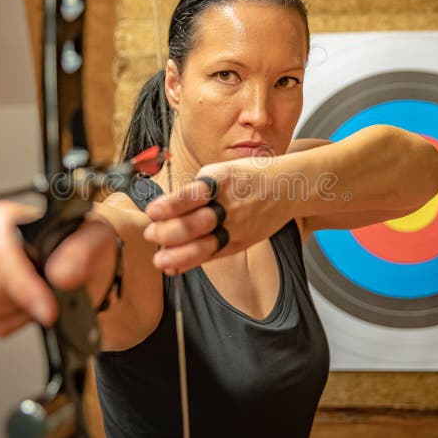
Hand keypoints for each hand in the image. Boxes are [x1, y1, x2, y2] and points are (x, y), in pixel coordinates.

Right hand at [0, 200, 118, 337]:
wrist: (91, 267)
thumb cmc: (86, 243)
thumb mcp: (96, 237)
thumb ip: (82, 249)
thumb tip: (60, 274)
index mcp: (0, 217)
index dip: (20, 280)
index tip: (48, 307)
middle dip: (18, 296)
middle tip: (54, 298)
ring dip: (20, 309)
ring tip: (47, 294)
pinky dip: (20, 321)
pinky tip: (36, 304)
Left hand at [143, 158, 290, 273]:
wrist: (288, 187)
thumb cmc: (247, 176)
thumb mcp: (221, 171)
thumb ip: (196, 189)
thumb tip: (165, 208)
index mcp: (221, 180)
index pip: (192, 195)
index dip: (171, 205)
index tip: (152, 212)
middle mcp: (229, 205)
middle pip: (196, 223)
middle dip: (169, 232)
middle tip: (150, 235)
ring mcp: (236, 226)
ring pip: (205, 244)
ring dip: (179, 254)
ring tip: (159, 260)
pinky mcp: (241, 242)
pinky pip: (214, 254)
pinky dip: (192, 262)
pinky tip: (174, 266)